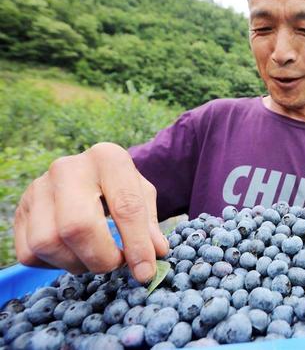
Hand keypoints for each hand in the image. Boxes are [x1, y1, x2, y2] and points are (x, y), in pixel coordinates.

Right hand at [13, 142, 168, 282]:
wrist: (86, 174)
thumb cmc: (119, 187)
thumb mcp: (141, 195)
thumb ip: (149, 224)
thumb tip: (157, 252)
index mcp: (107, 158)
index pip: (125, 206)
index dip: (137, 245)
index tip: (145, 272)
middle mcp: (67, 168)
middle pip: (77, 226)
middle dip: (101, 257)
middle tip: (115, 263)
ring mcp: (38, 188)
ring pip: (48, 243)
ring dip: (77, 263)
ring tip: (94, 256)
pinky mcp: (19, 210)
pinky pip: (30, 253)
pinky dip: (54, 264)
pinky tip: (72, 253)